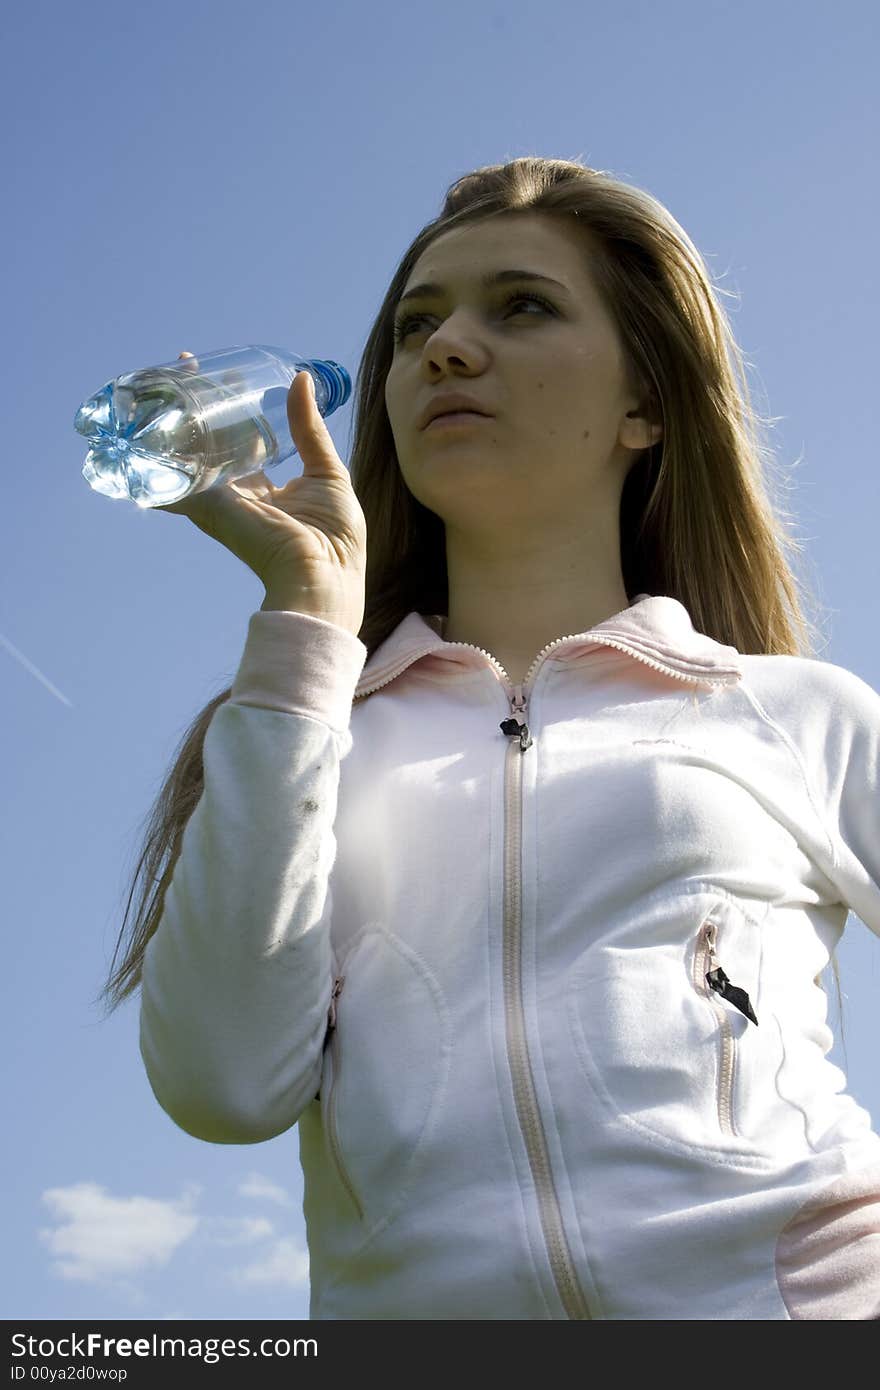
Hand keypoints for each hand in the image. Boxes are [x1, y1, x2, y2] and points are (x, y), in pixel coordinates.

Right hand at [155, 353, 366, 634]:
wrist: (324, 576)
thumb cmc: (335, 538)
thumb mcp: (328, 472)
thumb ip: (309, 430)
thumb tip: (301, 379)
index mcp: (263, 488)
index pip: (239, 440)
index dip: (229, 408)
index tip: (221, 376)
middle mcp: (235, 494)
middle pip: (206, 444)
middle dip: (193, 406)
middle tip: (184, 365)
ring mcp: (220, 502)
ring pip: (186, 456)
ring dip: (169, 421)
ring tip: (159, 382)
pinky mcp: (210, 509)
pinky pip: (175, 482)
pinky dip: (154, 461)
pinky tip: (138, 434)